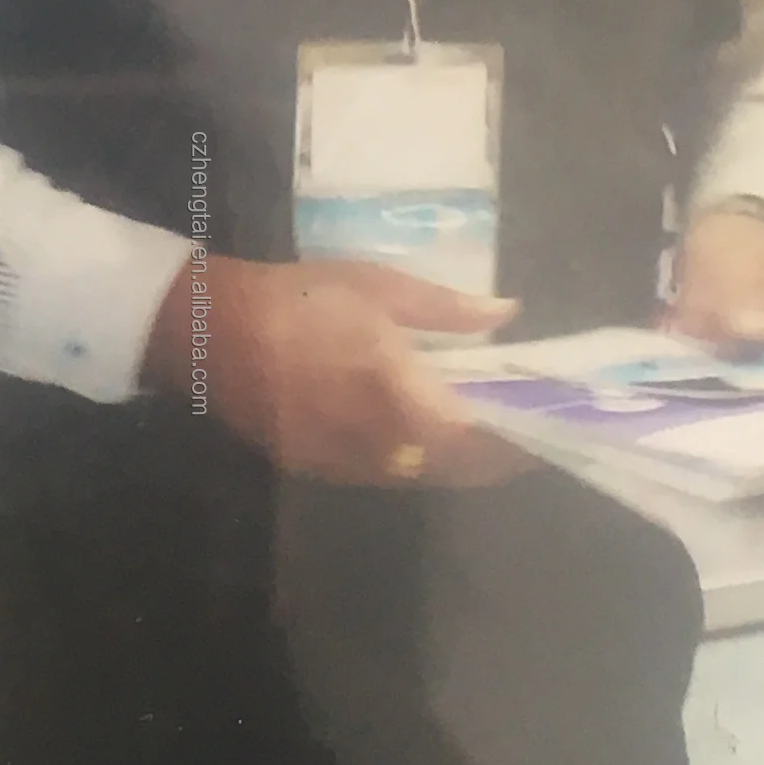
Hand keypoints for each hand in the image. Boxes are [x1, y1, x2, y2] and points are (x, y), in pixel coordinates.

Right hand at [146, 254, 530, 488]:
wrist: (211, 333)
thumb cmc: (299, 299)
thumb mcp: (377, 287)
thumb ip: (448, 308)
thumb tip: (509, 312)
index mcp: (398, 393)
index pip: (477, 438)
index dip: (518, 440)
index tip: (552, 429)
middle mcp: (380, 442)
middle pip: (458, 469)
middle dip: (498, 459)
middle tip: (531, 439)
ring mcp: (349, 464)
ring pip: (425, 478)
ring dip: (462, 466)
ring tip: (493, 442)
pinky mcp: (323, 470)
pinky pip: (389, 475)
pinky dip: (421, 463)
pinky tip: (431, 440)